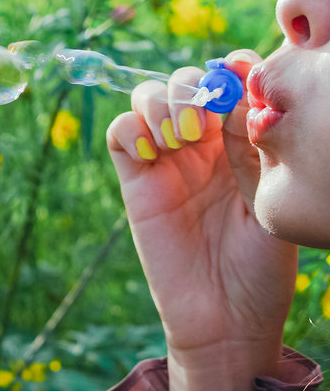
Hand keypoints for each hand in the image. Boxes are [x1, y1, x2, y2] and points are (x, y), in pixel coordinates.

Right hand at [105, 49, 297, 390]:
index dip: (232, 69)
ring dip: (162, 101)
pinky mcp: (135, 182)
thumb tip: (249, 90)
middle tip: (205, 114)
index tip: (243, 72)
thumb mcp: (269, 201)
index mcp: (240, 146)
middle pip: (185, 82)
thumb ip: (254, 149)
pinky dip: (132, 127)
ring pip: (148, 98)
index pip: (230, 86)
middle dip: (193, 83)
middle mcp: (202, 147)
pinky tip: (154, 150)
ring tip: (180, 135)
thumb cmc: (262, 270)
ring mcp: (166, 162)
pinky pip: (121, 134)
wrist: (227, 321)